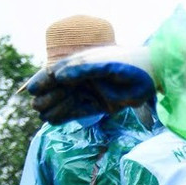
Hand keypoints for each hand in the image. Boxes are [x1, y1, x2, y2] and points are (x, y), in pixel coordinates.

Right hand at [25, 45, 154, 123]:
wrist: (154, 75)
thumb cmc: (130, 64)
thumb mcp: (106, 65)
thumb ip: (83, 69)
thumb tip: (58, 76)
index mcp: (81, 65)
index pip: (54, 73)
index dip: (41, 81)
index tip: (32, 90)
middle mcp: (83, 79)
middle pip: (57, 89)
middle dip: (46, 96)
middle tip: (38, 105)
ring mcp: (91, 92)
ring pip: (65, 101)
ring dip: (53, 107)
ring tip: (43, 114)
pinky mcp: (100, 105)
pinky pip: (78, 111)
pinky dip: (65, 115)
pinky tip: (52, 120)